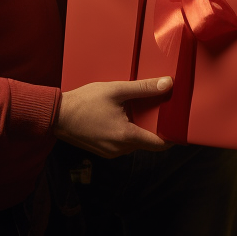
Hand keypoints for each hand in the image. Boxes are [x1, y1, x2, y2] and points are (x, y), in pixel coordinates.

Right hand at [54, 77, 172, 157]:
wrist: (57, 115)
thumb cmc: (84, 102)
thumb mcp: (116, 90)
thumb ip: (144, 88)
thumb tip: (168, 83)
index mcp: (125, 137)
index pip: (159, 144)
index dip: (172, 135)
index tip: (180, 124)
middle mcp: (120, 149)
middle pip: (148, 142)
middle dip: (156, 127)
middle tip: (162, 108)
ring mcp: (110, 152)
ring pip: (135, 142)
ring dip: (140, 128)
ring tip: (142, 108)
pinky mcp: (103, 150)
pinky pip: (123, 143)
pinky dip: (128, 131)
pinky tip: (125, 115)